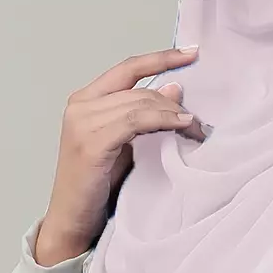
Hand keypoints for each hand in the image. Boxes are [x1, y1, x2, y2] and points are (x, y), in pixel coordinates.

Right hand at [34, 47, 204, 265]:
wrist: (73, 220)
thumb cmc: (97, 184)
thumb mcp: (126, 142)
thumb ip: (144, 114)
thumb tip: (174, 89)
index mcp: (86, 99)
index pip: (128, 68)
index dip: (161, 58)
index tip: (192, 52)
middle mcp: (80, 106)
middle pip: (139, 89)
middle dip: (174, 101)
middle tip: (199, 120)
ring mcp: (82, 123)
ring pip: (140, 103)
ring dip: (173, 114)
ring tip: (194, 128)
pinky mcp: (91, 142)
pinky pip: (135, 121)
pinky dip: (162, 121)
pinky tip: (180, 127)